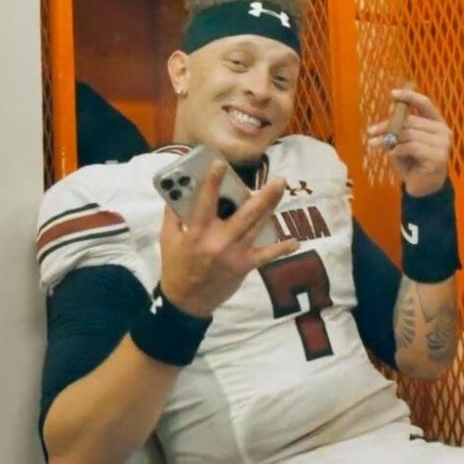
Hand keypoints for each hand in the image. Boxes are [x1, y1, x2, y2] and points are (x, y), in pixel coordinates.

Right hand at [159, 161, 298, 317]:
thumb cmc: (176, 266)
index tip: (221, 164)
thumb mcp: (168, 238)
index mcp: (198, 232)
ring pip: (257, 227)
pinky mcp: (245, 266)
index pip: (206, 202)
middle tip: (278, 179)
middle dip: (264, 195)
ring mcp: (235, 254)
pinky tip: (295, 241)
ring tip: (280, 191)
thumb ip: (173, 214)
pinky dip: (281, 249)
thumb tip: (177, 190)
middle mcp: (219, 241)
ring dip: (271, 209)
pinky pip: (266, 256)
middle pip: (246, 214)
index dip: (213, 182)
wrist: (187, 301)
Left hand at [367, 88, 452, 196]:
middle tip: (370, 131)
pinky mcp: (438, 157)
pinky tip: (390, 153)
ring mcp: (443, 144)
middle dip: (388, 125)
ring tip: (374, 144)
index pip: (425, 104)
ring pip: (410, 134)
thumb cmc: (413, 163)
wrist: (423, 187)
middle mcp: (443, 130)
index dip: (409, 96)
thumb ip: (399, 130)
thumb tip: (385, 119)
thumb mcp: (403, 143)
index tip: (392, 94)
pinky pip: (412, 147)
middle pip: (411, 121)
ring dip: (389, 139)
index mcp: (436, 122)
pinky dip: (398, 149)